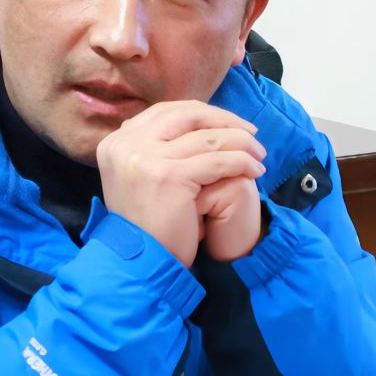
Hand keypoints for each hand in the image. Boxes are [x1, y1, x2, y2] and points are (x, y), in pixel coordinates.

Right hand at [96, 101, 264, 267]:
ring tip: (259, 155)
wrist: (143, 264)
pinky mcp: (169, 176)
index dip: (203, 114)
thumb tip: (195, 121)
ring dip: (241, 142)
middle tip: (251, 133)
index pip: (166, 111)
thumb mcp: (140, 178)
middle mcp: (125, 145)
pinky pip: (217, 160)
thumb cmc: (149, 225)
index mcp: (116, 142)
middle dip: (225, 121)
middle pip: (186, 115)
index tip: (229, 124)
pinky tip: (255, 171)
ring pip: (207, 137)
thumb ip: (156, 149)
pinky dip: (241, 162)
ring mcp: (145, 158)